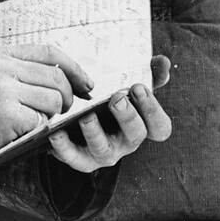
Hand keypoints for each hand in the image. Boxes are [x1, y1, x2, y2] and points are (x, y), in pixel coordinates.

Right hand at [0, 44, 93, 165]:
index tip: (85, 83)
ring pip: (53, 100)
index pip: (49, 53)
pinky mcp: (7, 114)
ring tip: (32, 121)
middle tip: (60, 110)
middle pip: (56, 78)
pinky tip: (19, 130)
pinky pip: (41, 121)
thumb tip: (66, 79)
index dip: (73, 68)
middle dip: (66, 97)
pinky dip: (36, 129)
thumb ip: (21, 70)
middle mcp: (3, 67)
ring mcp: (4, 90)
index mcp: (0, 54)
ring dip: (50, 115)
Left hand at [47, 54, 171, 172]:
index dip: (152, 110)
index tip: (137, 87)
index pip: (160, 127)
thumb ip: (148, 74)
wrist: (79, 122)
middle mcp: (126, 142)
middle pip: (135, 135)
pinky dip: (64, 147)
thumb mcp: (128, 89)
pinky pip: (73, 158)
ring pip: (104, 150)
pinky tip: (56, 132)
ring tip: (86, 116)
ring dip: (95, 132)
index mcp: (142, 126)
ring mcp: (103, 153)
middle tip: (116, 98)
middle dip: (127, 116)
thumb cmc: (110, 103)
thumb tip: (163, 61)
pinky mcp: (79, 159)